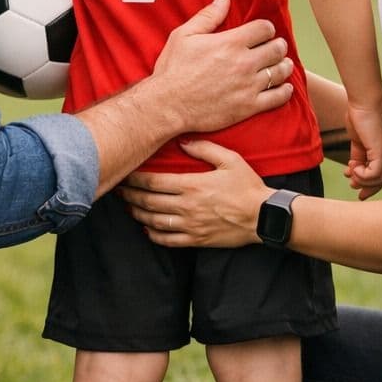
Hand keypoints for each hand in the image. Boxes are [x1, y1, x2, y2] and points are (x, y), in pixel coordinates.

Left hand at [119, 140, 269, 247]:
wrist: (263, 216)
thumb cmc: (247, 186)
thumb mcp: (230, 159)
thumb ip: (204, 148)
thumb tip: (182, 141)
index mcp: (192, 185)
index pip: (153, 182)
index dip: (134, 179)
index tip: (124, 174)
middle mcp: (187, 207)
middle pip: (148, 201)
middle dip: (130, 195)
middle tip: (118, 189)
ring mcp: (190, 226)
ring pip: (154, 221)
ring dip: (137, 213)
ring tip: (128, 206)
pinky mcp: (197, 240)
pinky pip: (168, 240)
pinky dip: (153, 234)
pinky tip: (146, 227)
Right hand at [152, 0, 293, 133]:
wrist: (168, 105)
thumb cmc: (173, 69)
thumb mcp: (184, 36)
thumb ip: (208, 16)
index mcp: (230, 43)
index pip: (264, 29)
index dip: (266, 28)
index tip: (264, 32)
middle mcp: (244, 63)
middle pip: (277, 49)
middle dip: (278, 45)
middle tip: (276, 47)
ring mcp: (248, 86)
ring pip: (280, 72)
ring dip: (284, 65)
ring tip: (283, 64)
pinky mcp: (248, 107)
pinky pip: (277, 98)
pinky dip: (284, 91)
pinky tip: (284, 87)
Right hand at [343, 102, 381, 199]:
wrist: (363, 102)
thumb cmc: (360, 116)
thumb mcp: (358, 140)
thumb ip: (358, 154)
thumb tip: (352, 168)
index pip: (380, 174)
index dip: (368, 184)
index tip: (354, 186)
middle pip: (381, 181)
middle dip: (366, 188)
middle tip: (354, 190)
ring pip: (377, 180)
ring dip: (360, 179)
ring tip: (350, 171)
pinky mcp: (381, 152)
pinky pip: (373, 174)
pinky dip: (361, 175)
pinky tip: (352, 167)